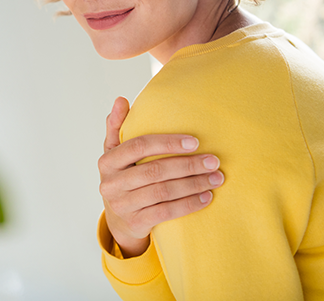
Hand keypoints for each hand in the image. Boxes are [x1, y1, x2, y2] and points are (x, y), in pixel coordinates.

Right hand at [99, 97, 222, 257]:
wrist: (118, 220)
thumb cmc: (122, 177)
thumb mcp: (114, 152)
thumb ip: (116, 126)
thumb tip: (121, 99)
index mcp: (107, 161)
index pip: (138, 146)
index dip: (167, 143)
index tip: (195, 141)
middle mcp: (111, 183)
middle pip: (154, 171)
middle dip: (187, 165)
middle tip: (213, 161)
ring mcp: (122, 205)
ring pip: (163, 192)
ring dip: (194, 184)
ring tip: (216, 178)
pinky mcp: (135, 223)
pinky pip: (167, 212)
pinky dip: (189, 204)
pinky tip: (206, 197)